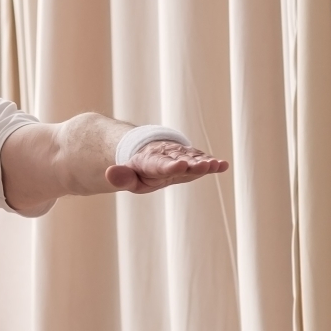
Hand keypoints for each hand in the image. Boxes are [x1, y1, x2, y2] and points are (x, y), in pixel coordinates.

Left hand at [105, 141, 227, 193]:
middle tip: (203, 165)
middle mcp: (169, 156)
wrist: (151, 153)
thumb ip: (121, 177)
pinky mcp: (193, 159)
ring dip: (204, 162)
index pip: (160, 164)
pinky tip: (223, 166)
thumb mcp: (129, 176)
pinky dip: (212, 163)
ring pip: (193, 159)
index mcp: (151, 161)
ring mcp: (182, 156)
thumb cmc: (140, 170)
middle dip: (192, 163)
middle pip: (181, 160)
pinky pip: (202, 159)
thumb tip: (108, 173)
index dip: (170, 166)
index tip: (179, 166)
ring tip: (215, 165)